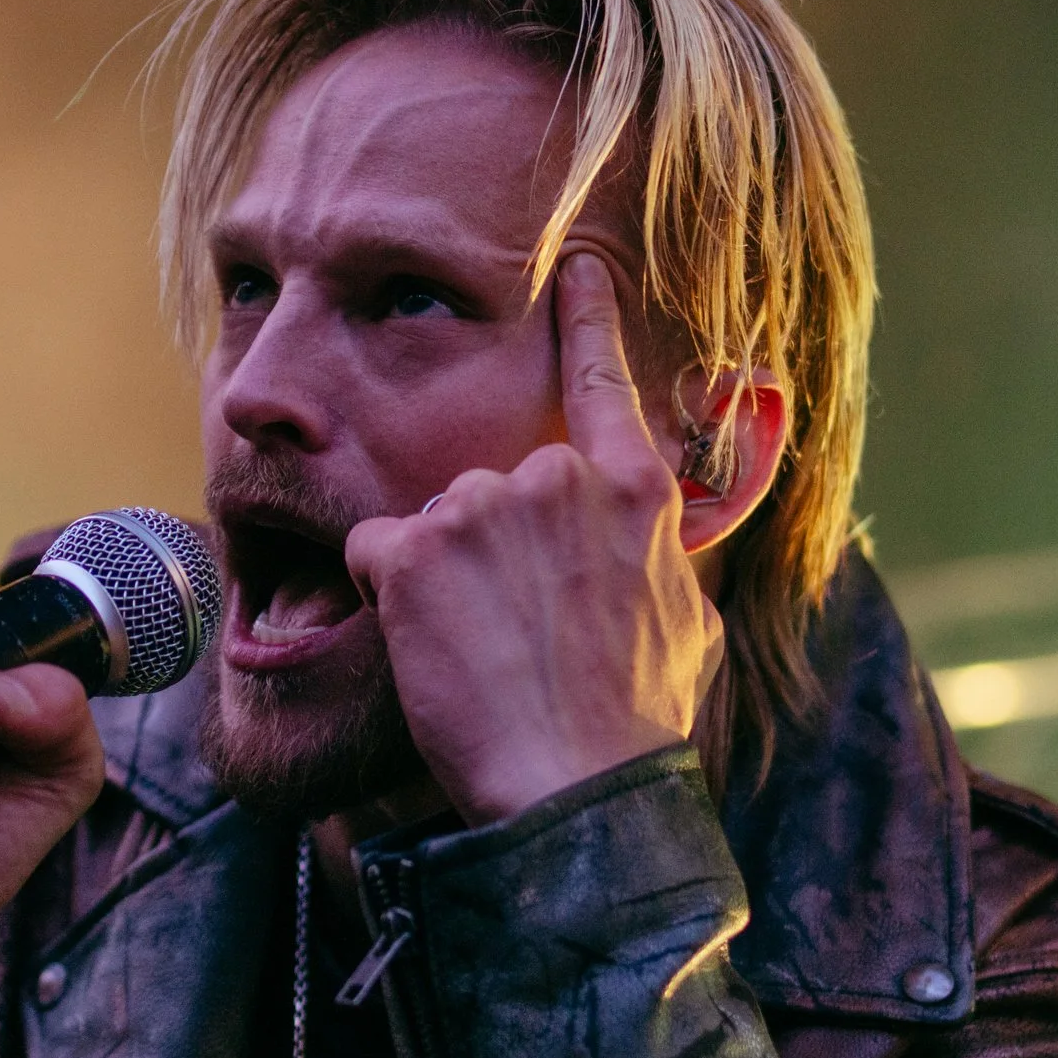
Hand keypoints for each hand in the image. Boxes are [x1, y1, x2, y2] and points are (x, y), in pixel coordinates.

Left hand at [342, 253, 723, 824]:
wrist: (576, 790)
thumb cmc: (634, 727)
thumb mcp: (686, 626)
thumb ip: (658, 558)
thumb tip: (660, 541)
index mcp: (631, 492)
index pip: (601, 381)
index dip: (584, 319)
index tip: (574, 266)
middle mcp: (553, 478)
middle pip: (491, 485)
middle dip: (488, 549)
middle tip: (516, 634)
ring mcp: (476, 506)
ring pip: (432, 524)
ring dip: (440, 580)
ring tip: (483, 652)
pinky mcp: (408, 550)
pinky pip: (370, 554)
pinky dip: (384, 598)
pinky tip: (431, 649)